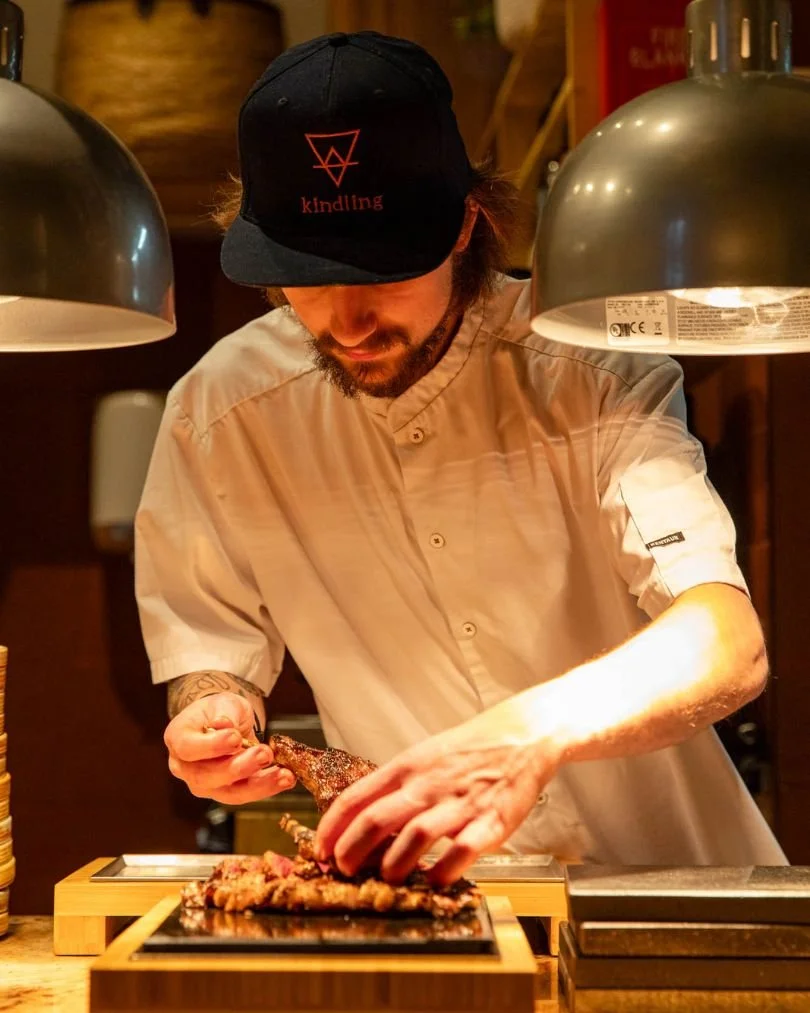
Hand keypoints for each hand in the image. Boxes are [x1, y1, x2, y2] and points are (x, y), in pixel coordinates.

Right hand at [164, 692, 295, 803]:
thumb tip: (224, 725)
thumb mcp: (222, 702)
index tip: (235, 737)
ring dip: (259, 784)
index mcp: (178, 739)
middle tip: (264, 754)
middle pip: (207, 776)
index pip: (188, 748)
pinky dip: (268, 787)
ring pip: (229, 792)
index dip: (211, 746)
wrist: (226, 721)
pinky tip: (285, 778)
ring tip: (283, 774)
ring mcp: (205, 784)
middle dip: (239, 767)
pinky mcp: (226, 792)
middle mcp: (186, 768)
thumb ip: (223, 713)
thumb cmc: (218, 710)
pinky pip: (246, 794)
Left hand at [315, 719, 559, 885]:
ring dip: (393, 864)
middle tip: (343, 870)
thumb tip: (362, 820)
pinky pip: (461, 851)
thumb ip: (396, 787)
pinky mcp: (491, 822)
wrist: (522, 736)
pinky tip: (434, 879)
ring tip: (387, 878)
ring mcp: (459, 803)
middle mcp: (428, 784)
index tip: (320, 849)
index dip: (332, 827)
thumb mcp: (424, 758)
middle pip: (377, 819)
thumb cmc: (469, 750)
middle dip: (351, 850)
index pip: (358, 796)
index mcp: (408, 766)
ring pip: (414, 836)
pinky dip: (443, 870)